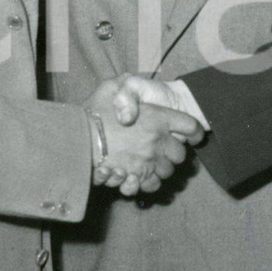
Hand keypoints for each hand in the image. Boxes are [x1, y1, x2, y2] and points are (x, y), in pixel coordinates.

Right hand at [85, 79, 201, 196]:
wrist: (77, 139)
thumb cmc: (95, 111)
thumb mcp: (113, 86)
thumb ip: (130, 90)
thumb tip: (137, 110)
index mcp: (158, 118)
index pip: (191, 126)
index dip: (194, 131)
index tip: (193, 134)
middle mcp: (157, 141)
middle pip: (181, 153)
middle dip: (174, 151)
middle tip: (162, 147)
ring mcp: (148, 161)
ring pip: (168, 170)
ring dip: (162, 166)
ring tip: (149, 160)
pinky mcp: (137, 177)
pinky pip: (153, 184)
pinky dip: (149, 181)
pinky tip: (140, 174)